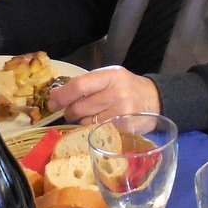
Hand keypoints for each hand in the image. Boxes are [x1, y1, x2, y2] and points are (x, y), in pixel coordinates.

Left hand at [48, 66, 162, 123]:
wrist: (155, 100)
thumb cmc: (127, 87)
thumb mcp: (110, 77)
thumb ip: (86, 83)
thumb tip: (55, 95)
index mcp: (111, 76)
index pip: (79, 85)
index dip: (61, 95)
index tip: (52, 102)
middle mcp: (117, 93)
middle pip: (79, 107)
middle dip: (69, 111)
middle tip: (72, 111)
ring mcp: (121, 113)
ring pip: (86, 122)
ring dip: (82, 121)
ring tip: (92, 115)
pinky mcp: (124, 129)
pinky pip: (97, 131)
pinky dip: (93, 128)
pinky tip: (100, 123)